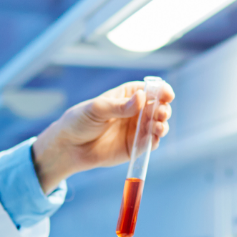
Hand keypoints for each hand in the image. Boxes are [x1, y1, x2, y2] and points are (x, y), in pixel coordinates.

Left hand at [30, 80, 174, 194]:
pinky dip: (156, 140)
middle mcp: (136, 111)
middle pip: (158, 107)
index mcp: (127, 95)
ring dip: (162, 125)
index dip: (161, 90)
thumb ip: (119, 106)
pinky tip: (155, 138)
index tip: (167, 94)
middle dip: (163, 109)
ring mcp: (136, 129)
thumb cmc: (79, 121)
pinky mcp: (135, 147)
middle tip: (161, 113)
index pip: (149, 90)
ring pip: (158, 125)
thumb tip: (141, 98)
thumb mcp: (97, 109)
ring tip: (159, 126)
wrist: (69, 147)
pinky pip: (150, 143)